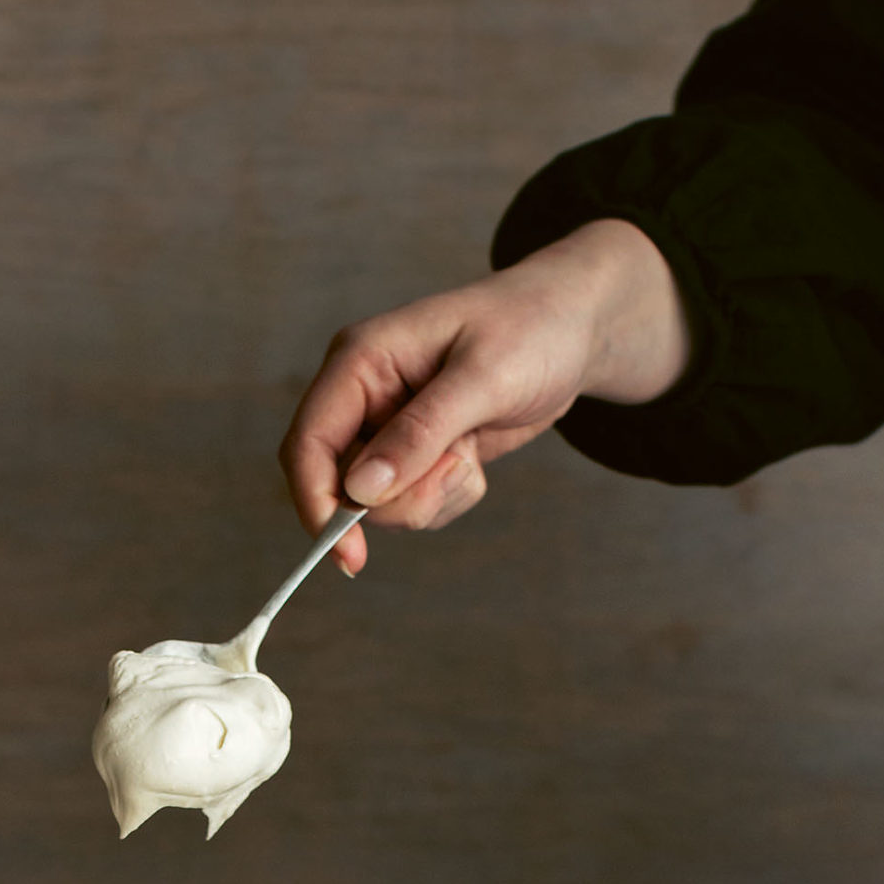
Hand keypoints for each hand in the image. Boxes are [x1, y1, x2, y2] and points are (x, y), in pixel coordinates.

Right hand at [278, 218, 689, 571]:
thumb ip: (421, 433)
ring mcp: (388, 428)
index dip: (316, 502)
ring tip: (471, 451)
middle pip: (341, 485)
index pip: (309, 442)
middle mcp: (363, 397)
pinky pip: (414, 504)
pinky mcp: (415, 454)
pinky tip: (475, 455)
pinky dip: (449, 495)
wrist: (575, 330)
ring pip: (380, 504)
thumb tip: (361, 489)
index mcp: (361, 361)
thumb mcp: (483, 378)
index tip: (349, 553)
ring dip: (432, 495)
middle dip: (399, 499)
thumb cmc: (531, 330)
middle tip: (458, 470)